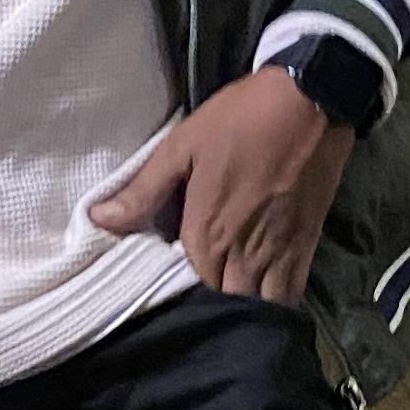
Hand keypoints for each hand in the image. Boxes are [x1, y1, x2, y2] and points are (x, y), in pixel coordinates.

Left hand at [86, 66, 352, 302]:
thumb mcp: (182, 147)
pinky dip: (276, 302)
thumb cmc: (241, 120)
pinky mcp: (308, 245)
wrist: (313, 99)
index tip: (166, 285)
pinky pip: (291, 294)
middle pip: (224, 305)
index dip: (176, 293)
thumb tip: (97, 219)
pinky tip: (261, 293)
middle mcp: (243, 255)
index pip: (186, 289)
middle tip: (198, 296)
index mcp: (207, 234)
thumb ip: (143, 190)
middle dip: (211, 307)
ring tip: (230, 300)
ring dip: (244, 309)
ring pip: (261, 307)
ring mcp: (280, 254)